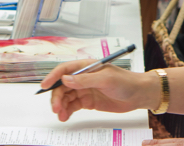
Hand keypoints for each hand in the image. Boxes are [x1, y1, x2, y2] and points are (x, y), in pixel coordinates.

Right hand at [40, 61, 158, 121]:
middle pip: (63, 86)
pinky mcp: (88, 101)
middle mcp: (82, 77)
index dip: (53, 77)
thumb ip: (85, 80)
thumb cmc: (126, 81)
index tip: (44, 86)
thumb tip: (65, 79)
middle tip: (56, 107)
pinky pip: (73, 105)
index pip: (64, 69)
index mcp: (86, 67)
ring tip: (61, 115)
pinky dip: (67, 111)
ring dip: (61, 105)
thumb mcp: (106, 79)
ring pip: (66, 97)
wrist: (139, 94)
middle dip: (57, 96)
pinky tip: (65, 116)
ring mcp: (85, 90)